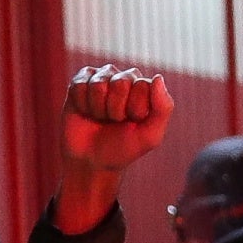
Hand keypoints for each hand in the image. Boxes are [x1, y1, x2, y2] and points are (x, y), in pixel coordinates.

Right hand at [55, 64, 173, 232]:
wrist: (92, 165)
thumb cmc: (124, 152)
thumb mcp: (151, 137)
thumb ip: (162, 108)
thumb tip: (157, 78)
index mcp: (146, 91)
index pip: (144, 84)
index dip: (136, 109)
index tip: (131, 125)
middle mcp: (125, 82)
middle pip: (122, 80)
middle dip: (117, 108)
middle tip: (114, 123)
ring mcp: (102, 80)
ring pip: (101, 82)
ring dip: (99, 106)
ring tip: (100, 120)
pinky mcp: (79, 84)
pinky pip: (82, 82)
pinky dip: (83, 101)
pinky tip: (86, 113)